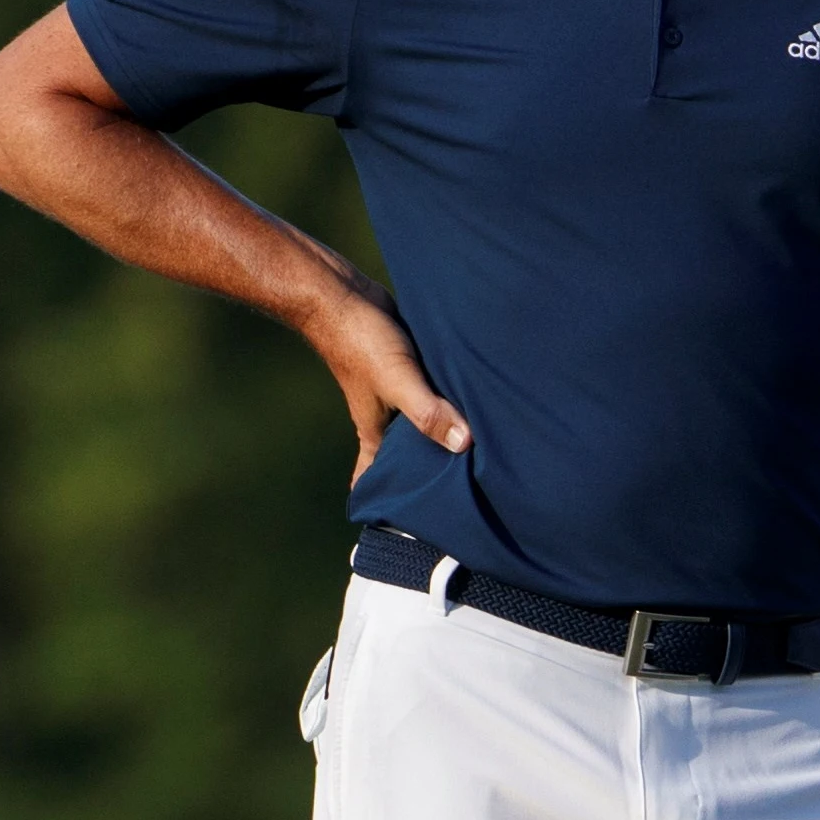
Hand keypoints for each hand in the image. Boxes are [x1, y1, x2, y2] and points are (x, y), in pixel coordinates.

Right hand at [297, 287, 468, 487]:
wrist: (340, 294)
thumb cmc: (360, 341)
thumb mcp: (398, 381)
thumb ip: (428, 413)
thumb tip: (464, 445)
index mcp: (375, 431)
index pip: (374, 477)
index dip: (385, 501)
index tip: (405, 524)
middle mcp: (385, 416)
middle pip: (405, 455)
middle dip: (425, 473)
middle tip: (461, 494)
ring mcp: (396, 392)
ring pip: (421, 423)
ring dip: (441, 435)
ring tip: (478, 455)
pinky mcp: (408, 367)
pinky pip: (430, 393)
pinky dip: (446, 402)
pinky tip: (472, 404)